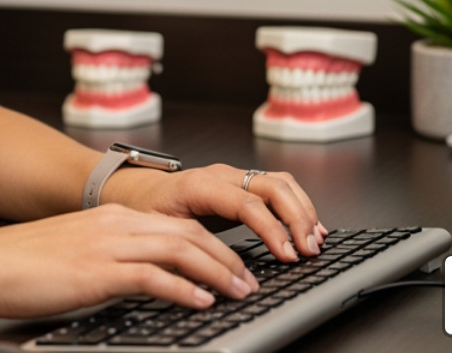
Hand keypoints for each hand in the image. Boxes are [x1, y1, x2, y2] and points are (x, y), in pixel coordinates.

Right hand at [0, 204, 259, 318]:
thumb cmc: (19, 263)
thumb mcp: (73, 253)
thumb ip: (106, 258)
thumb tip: (136, 278)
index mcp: (110, 219)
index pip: (175, 225)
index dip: (212, 245)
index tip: (233, 265)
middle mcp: (114, 225)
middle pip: (188, 234)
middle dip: (226, 258)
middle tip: (249, 281)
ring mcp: (106, 246)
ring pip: (179, 250)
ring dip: (216, 272)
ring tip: (238, 291)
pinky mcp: (96, 271)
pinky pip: (151, 276)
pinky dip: (183, 288)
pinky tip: (199, 301)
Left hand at [101, 163, 324, 260]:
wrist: (136, 190)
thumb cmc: (146, 210)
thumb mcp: (159, 233)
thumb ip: (187, 250)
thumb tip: (217, 276)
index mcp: (200, 185)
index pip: (248, 204)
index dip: (272, 230)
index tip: (288, 255)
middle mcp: (222, 175)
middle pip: (273, 186)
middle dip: (297, 218)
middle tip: (309, 250)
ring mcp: (234, 176)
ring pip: (281, 182)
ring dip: (303, 209)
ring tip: (315, 240)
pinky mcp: (242, 184)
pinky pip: (278, 187)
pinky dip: (297, 205)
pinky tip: (307, 226)